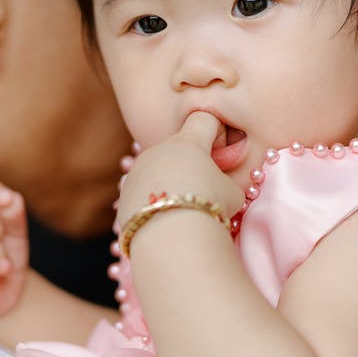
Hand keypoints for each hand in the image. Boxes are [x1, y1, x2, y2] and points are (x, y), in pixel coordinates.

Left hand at [117, 111, 244, 230]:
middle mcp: (157, 150)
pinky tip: (165, 220)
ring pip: (158, 171)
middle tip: (204, 190)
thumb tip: (218, 183)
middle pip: (178, 149)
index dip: (214, 131)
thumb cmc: (208, 207)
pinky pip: (143, 193)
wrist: (170, 237)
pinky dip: (153, 203)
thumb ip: (226, 179)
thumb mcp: (233, 191)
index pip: (203, 119)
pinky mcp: (124, 195)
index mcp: (186, 142)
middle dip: (190, 164)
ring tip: (183, 210)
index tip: (220, 151)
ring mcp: (137, 171)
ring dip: (170, 184)